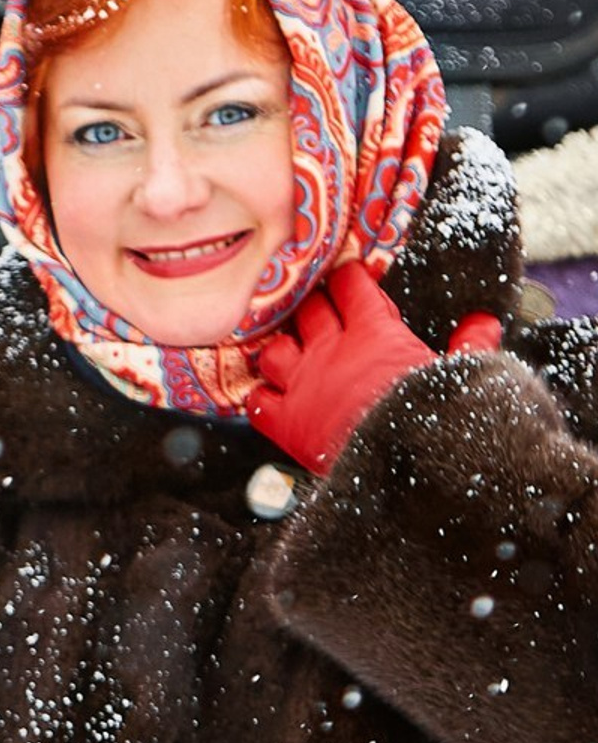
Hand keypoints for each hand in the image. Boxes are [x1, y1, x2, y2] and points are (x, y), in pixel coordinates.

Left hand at [246, 264, 501, 475]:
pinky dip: (262, 398)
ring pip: (274, 350)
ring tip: (294, 353)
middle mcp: (331, 351)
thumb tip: (485, 321)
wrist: (407, 463)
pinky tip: (272, 398)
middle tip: (321, 312)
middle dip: (314, 307)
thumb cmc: (440, 416)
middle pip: (309, 312)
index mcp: (374, 333)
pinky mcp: (286, 422)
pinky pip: (257, 401)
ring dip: (283, 349)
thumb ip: (472, 345)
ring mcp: (303, 385)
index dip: (348, 280)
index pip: (351, 286)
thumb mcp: (464, 374)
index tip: (350, 279)